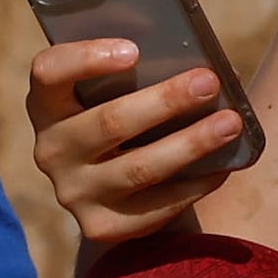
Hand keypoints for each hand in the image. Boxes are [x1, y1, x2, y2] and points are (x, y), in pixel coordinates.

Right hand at [26, 39, 250, 244]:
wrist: (114, 193)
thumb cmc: (124, 122)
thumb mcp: (112, 95)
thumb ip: (133, 74)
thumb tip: (190, 59)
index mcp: (47, 104)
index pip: (49, 71)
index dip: (87, 58)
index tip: (135, 50)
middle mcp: (51, 151)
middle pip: (108, 122)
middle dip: (165, 101)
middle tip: (208, 83)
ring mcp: (74, 193)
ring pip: (138, 168)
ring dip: (191, 143)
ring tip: (230, 123)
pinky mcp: (101, 226)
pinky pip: (155, 206)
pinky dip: (194, 185)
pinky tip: (223, 166)